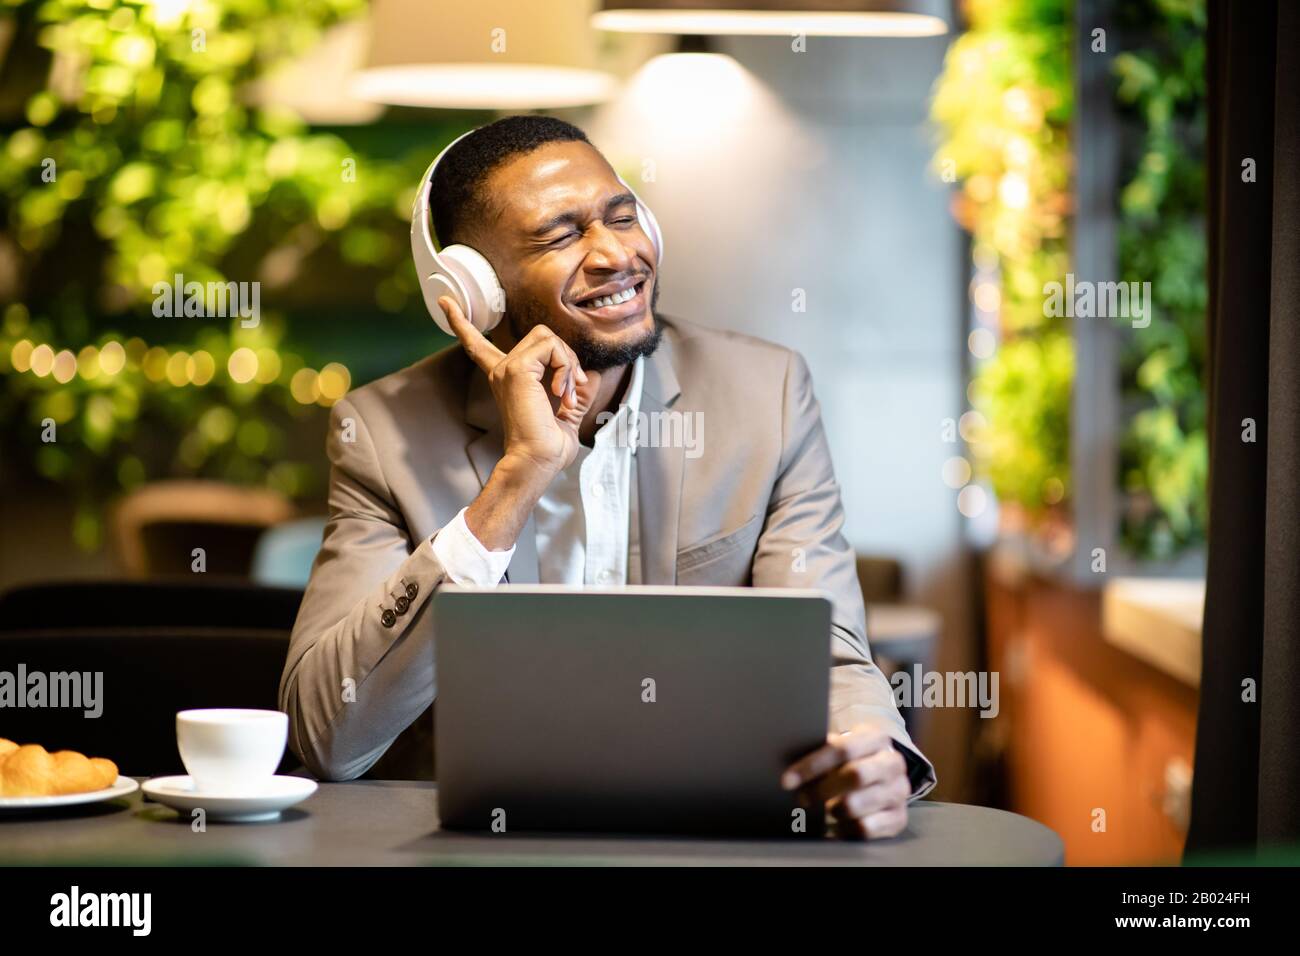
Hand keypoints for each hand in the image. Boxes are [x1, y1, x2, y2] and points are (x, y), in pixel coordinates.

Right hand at [439, 295, 600, 475]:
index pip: (479, 345)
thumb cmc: (549, 445)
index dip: (461, 323)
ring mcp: (507, 369)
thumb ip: (575, 387)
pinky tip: (561, 393)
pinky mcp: (517, 370)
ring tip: (566, 394)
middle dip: (567, 358)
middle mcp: (502, 371)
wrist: (538, 460)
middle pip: (542, 335)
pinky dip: (566, 368)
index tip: (445, 302)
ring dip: (569, 364)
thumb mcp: (568, 410)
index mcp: (507, 378)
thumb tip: (592, 372)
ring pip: (549, 338)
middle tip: (571, 391)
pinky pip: (552, 347)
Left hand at [781, 721, 911, 839]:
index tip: (787, 780)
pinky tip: (836, 825)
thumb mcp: (840, 746)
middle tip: (801, 798)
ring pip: (857, 804)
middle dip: (821, 789)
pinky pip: (865, 828)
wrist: (883, 774)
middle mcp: (892, 763)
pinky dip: (844, 829)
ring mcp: (899, 791)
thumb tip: (788, 760)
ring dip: (832, 809)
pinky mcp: (899, 818)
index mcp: (876, 738)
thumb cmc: (852, 759)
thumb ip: (820, 750)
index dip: (812, 765)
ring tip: (822, 809)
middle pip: (854, 775)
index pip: (842, 749)